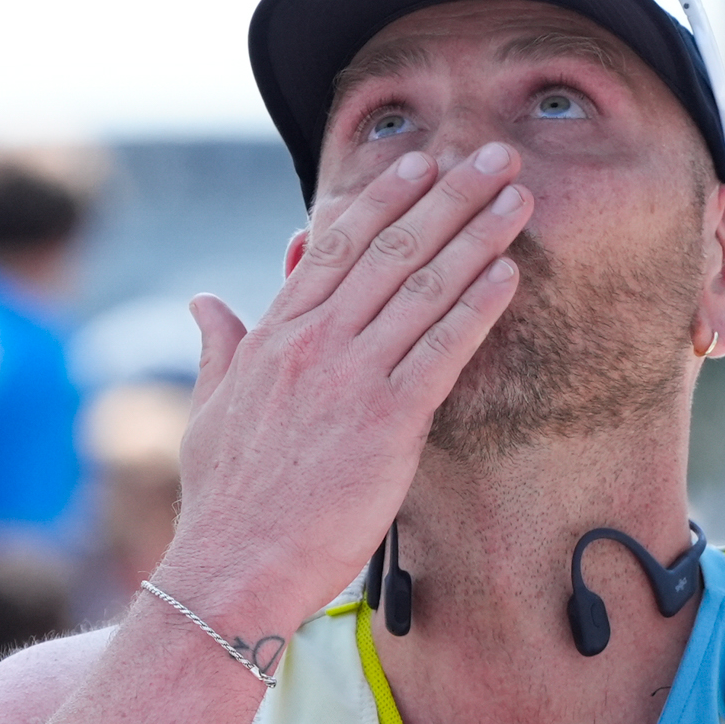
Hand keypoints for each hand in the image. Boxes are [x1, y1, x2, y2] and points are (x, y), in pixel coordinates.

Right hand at [155, 144, 534, 638]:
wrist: (233, 568)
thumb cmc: (225, 502)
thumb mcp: (210, 411)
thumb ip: (219, 348)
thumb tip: (206, 302)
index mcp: (272, 336)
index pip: (336, 248)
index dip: (384, 199)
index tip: (421, 164)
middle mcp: (313, 343)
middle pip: (390, 250)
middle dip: (448, 196)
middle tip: (492, 155)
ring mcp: (350, 377)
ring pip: (423, 287)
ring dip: (477, 236)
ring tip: (518, 198)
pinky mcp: (387, 421)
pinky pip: (441, 350)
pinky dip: (477, 308)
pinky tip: (508, 275)